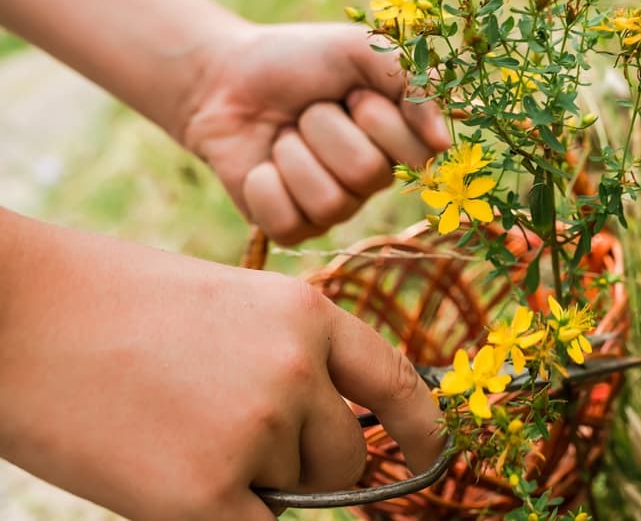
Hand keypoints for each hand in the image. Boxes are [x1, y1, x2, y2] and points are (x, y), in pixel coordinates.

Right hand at [0, 212, 443, 520]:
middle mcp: (297, 369)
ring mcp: (256, 431)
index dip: (420, 427)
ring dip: (256, 486)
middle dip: (308, 467)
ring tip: (180, 434)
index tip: (431, 454)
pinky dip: (232, 518)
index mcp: (307, 313)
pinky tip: (182, 483)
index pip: (394, 382)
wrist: (19, 314)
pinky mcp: (204, 493)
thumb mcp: (229, 308)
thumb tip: (328, 432)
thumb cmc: (117, 309)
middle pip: (344, 457)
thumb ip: (292, 361)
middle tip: (228, 438)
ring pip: (296, 496)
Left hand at [181, 22, 450, 243]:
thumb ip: (412, 80)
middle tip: (309, 110)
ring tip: (283, 134)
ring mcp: (334, 209)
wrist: (225, 76)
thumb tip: (442, 144)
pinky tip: (262, 165)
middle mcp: (372, 182)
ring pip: (330, 203)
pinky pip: (289, 224)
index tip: (351, 92)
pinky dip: (265, 185)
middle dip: (325, 127)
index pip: (418, 154)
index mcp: (399, 142)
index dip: (377, 116)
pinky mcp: (291, 228)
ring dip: (293, 153)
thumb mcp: (361, 49)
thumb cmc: (300, 60)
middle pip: (368, 175)